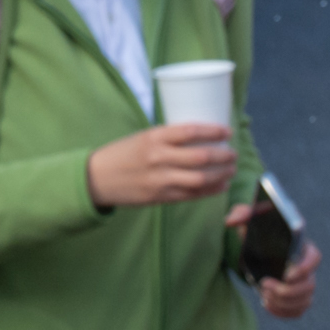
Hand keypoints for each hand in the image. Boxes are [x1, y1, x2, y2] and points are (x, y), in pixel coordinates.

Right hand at [87, 120, 236, 210]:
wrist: (96, 178)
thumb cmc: (123, 153)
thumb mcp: (143, 137)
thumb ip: (169, 138)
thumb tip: (202, 137)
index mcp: (154, 137)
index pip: (191, 131)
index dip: (214, 131)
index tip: (227, 131)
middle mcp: (158, 158)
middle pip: (201, 157)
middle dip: (223, 156)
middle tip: (233, 153)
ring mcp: (159, 180)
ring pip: (200, 179)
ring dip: (221, 174)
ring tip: (231, 170)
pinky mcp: (159, 197)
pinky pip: (190, 195)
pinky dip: (210, 191)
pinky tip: (220, 185)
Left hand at [231, 201, 317, 318]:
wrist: (259, 248)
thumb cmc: (259, 231)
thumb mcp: (250, 219)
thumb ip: (242, 214)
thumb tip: (230, 222)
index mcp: (301, 247)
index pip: (315, 258)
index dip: (306, 267)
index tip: (287, 273)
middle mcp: (306, 267)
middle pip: (309, 285)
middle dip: (287, 291)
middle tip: (265, 285)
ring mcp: (303, 284)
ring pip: (305, 300)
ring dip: (283, 302)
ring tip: (264, 295)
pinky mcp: (296, 298)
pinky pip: (298, 311)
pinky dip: (283, 312)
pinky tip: (267, 304)